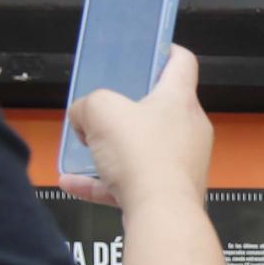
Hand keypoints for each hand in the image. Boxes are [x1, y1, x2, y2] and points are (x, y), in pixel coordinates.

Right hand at [59, 45, 212, 210]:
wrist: (160, 213)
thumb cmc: (144, 157)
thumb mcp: (99, 111)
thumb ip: (87, 105)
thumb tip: (83, 117)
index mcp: (179, 99)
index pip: (182, 63)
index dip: (165, 51)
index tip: (151, 51)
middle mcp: (189, 129)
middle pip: (159, 109)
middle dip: (129, 109)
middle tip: (104, 108)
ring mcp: (183, 163)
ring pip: (144, 148)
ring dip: (113, 149)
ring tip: (84, 148)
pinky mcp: (171, 192)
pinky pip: (134, 181)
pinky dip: (105, 182)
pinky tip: (74, 182)